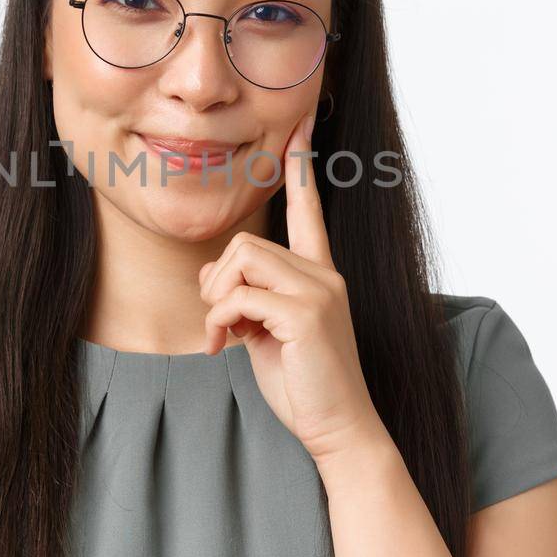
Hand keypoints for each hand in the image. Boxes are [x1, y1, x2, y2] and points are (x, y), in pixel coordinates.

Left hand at [198, 110, 387, 464]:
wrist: (339, 430)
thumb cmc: (305, 386)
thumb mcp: (269, 334)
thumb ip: (250, 299)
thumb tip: (219, 279)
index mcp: (320, 275)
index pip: (309, 211)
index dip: (302, 169)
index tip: (299, 126)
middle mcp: (325, 275)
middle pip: (245, 244)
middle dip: (217, 283)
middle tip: (223, 325)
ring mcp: (319, 292)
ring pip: (240, 262)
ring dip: (217, 301)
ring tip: (227, 336)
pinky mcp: (306, 314)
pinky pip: (238, 296)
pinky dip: (218, 322)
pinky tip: (225, 349)